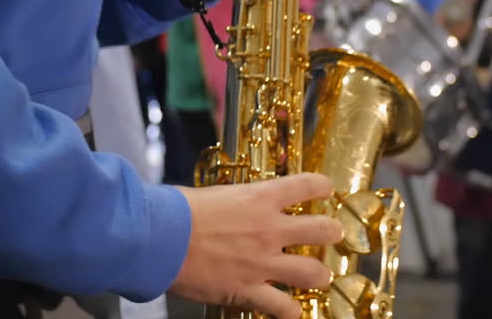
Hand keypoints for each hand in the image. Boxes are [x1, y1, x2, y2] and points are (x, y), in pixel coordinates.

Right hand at [168, 173, 342, 318]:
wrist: (159, 238)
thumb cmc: (177, 211)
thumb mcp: (215, 194)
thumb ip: (234, 200)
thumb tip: (234, 202)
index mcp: (261, 198)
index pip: (307, 185)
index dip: (322, 187)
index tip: (326, 189)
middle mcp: (270, 229)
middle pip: (322, 230)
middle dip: (332, 232)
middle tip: (332, 234)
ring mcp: (262, 261)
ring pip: (313, 272)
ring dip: (319, 274)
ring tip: (320, 275)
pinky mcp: (248, 289)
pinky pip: (282, 307)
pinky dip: (291, 312)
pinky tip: (293, 312)